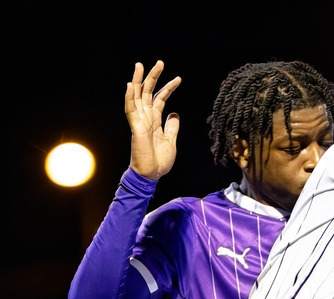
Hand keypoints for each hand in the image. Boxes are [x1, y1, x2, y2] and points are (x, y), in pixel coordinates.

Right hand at [126, 60, 181, 179]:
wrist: (152, 174)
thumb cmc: (159, 161)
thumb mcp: (171, 141)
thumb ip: (172, 127)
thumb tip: (175, 113)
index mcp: (155, 120)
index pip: (160, 99)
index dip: (168, 88)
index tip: (178, 78)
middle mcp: (146, 117)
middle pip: (148, 92)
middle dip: (153, 77)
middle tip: (160, 62)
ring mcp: (139, 121)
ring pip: (136, 96)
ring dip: (138, 80)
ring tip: (140, 65)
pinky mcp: (135, 127)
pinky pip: (130, 109)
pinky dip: (129, 97)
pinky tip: (130, 85)